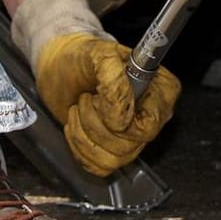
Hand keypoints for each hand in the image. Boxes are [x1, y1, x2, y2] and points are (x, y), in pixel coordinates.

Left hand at [10, 0, 180, 175]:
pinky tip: (77, 124)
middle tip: (86, 98)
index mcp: (161, 90)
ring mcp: (134, 137)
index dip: (120, 118)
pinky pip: (99, 167)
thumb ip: (113, 75)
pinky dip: (79, 146)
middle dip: (96, 123)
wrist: (59, 65)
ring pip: (113, 159)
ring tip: (79, 107)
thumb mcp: (97, 53)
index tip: (99, 98)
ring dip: (84, 132)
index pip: (149, 124)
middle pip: (129, 145)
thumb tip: (122, 113)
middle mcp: (152, 116)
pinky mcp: (113, 151)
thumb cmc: (82, 56)